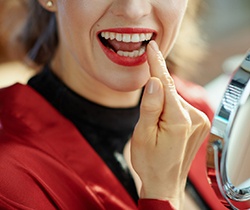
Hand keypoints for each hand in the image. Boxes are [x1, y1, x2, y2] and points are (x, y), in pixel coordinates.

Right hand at [130, 41, 209, 208]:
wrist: (164, 183)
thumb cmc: (150, 162)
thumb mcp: (142, 135)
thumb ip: (150, 106)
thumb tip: (154, 81)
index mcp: (179, 120)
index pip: (166, 84)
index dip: (156, 64)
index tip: (152, 47)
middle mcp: (195, 118)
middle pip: (170, 92)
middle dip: (155, 94)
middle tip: (146, 117)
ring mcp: (200, 121)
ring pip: (175, 100)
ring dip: (162, 105)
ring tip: (155, 127)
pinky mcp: (199, 124)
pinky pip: (180, 107)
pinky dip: (169, 109)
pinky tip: (164, 125)